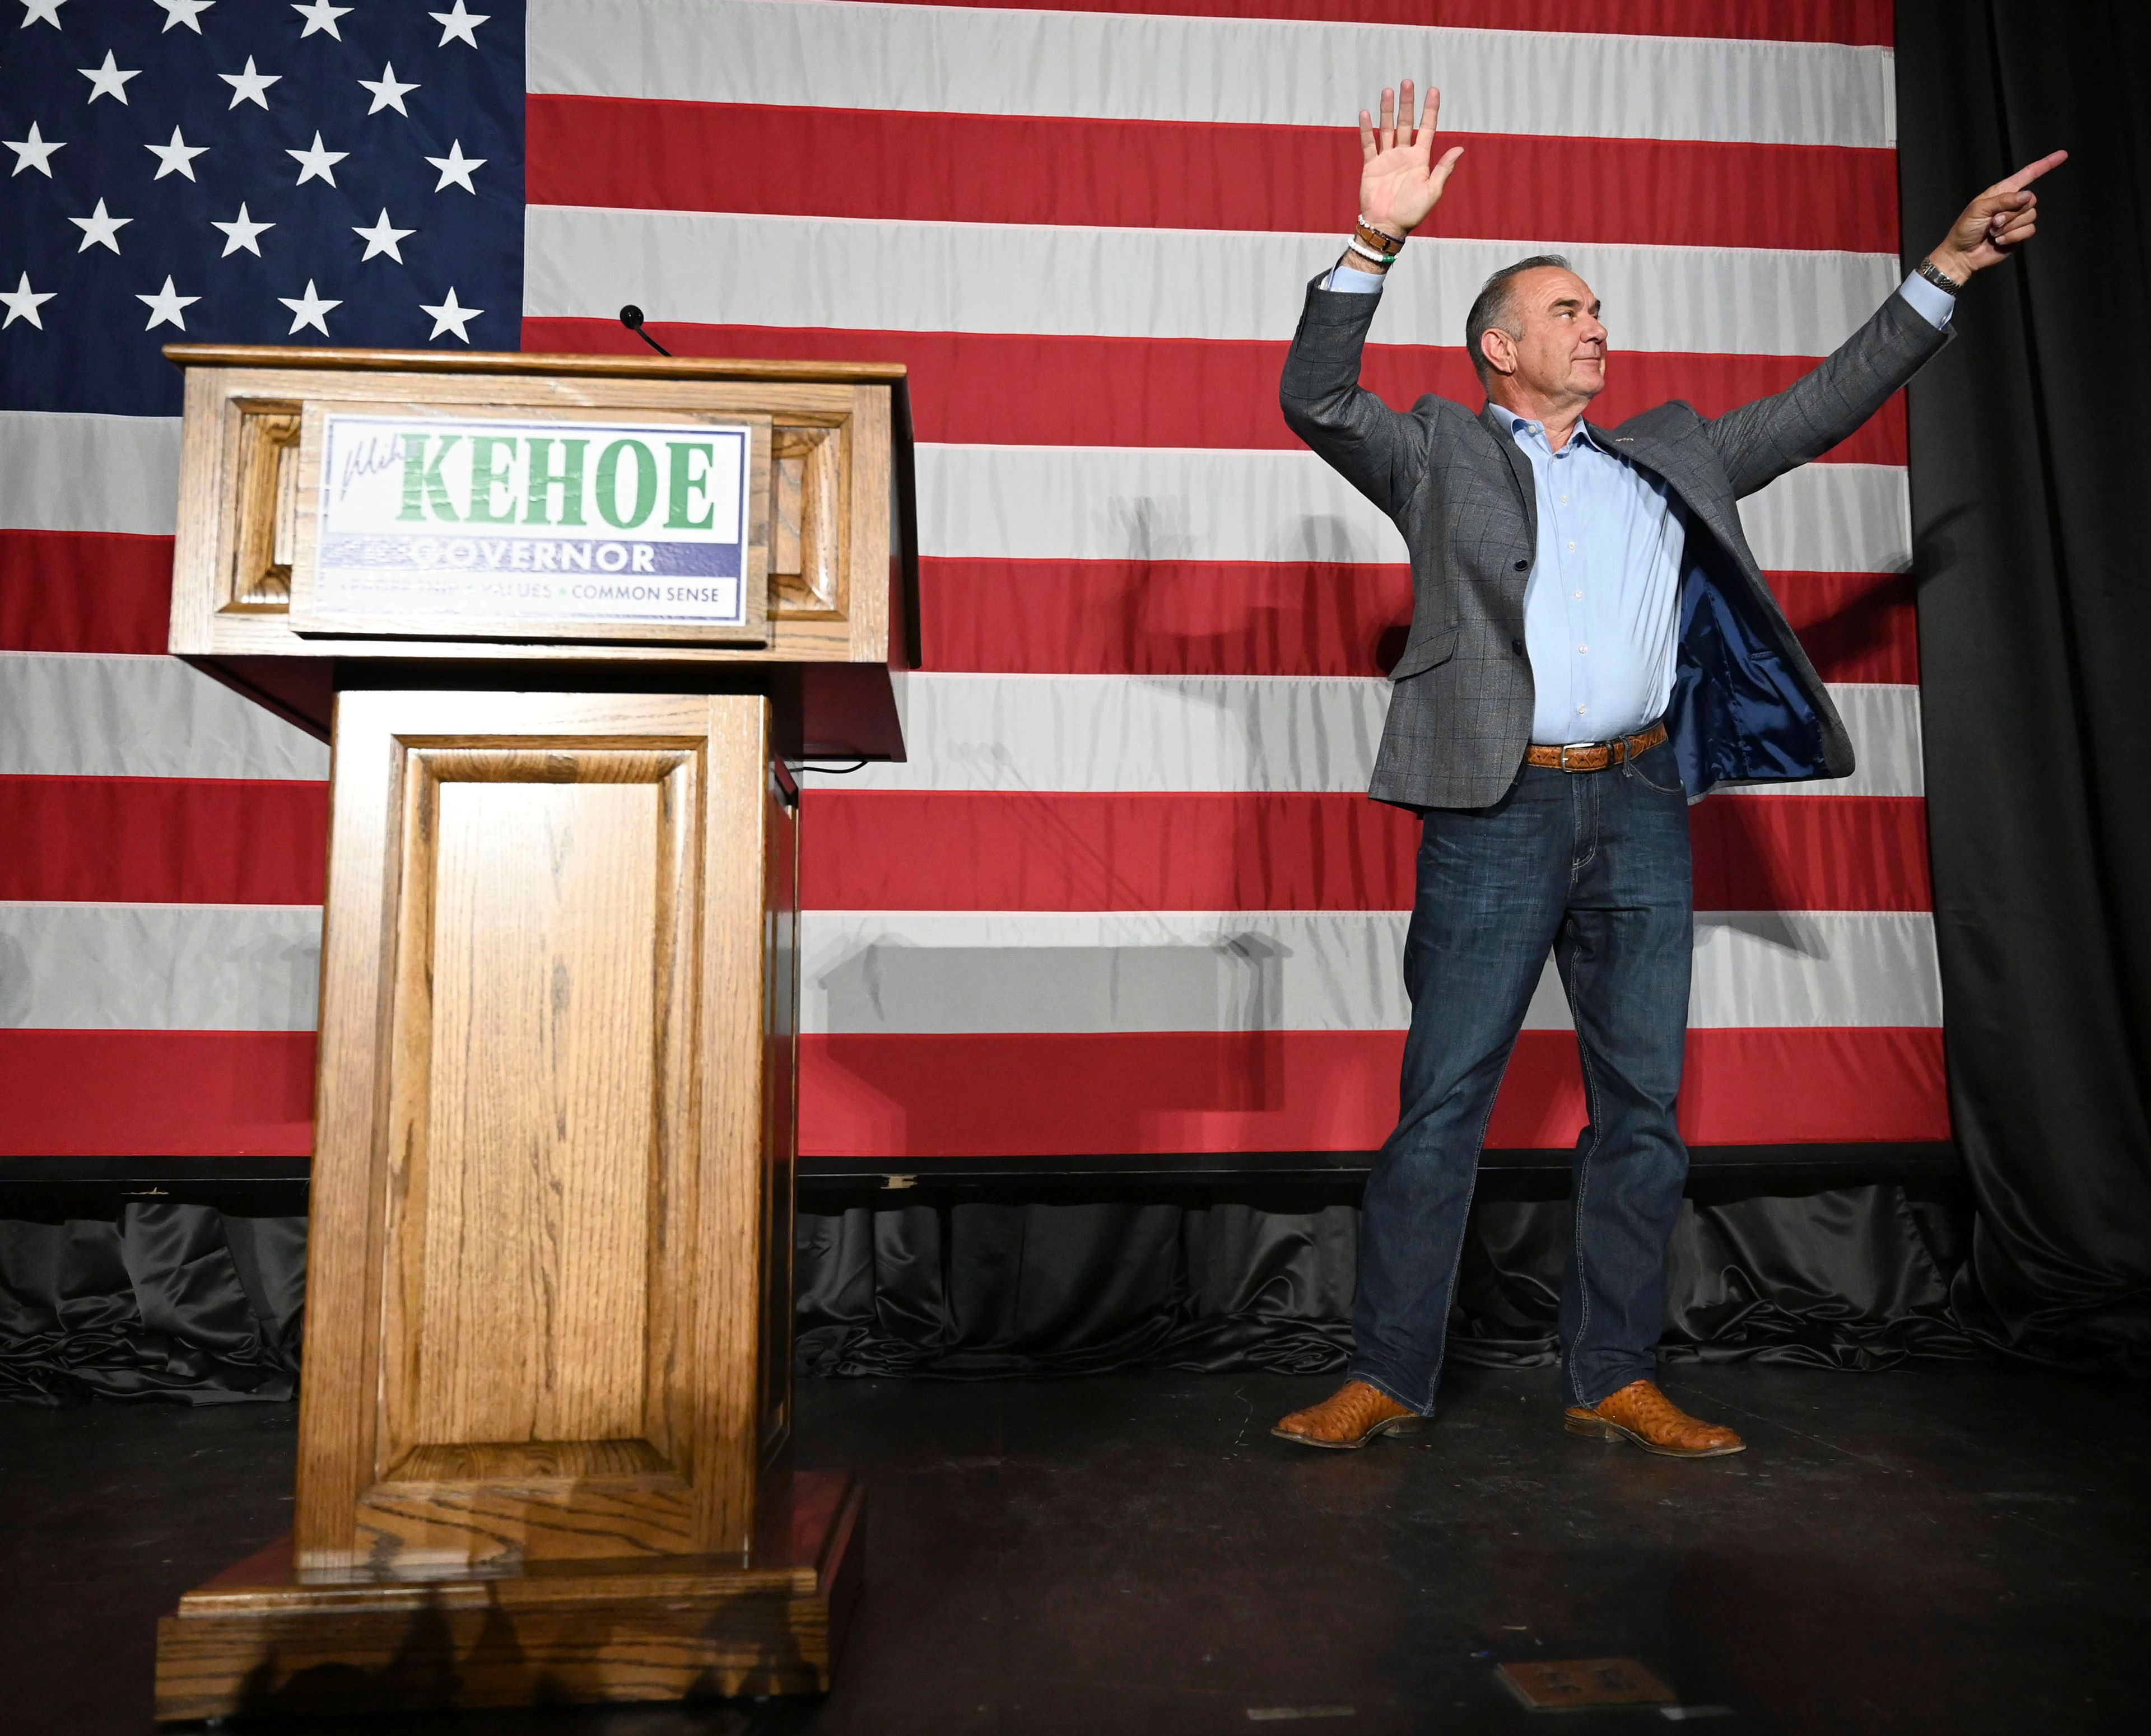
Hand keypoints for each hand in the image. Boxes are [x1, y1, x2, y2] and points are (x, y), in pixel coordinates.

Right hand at [1357, 80, 1463, 239]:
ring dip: (1388, 110)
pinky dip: (1366, 129)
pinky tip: (1366, 113)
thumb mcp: (1433, 191)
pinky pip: (1369, 144)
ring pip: (1388, 128)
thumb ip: (1443, 169)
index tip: (1433, 91)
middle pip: (1407, 123)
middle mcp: (1404, 155)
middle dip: (1407, 103)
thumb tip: (1460, 148)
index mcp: (1420, 159)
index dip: (1430, 110)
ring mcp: (1387, 159)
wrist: (1386, 226)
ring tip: (1388, 91)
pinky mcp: (1371, 166)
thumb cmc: (1412, 212)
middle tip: (1407, 82)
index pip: (1427, 128)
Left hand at [1928, 149, 2066, 282]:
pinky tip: (1999, 241)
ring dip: (2010, 226)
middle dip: (2011, 213)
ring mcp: (2017, 220)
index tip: (2063, 154)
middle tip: (1992, 222)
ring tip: (1993, 232)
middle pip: (2031, 200)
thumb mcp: (1979, 209)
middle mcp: (2013, 204)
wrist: (1961, 255)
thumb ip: (2004, 200)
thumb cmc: (1965, 229)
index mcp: (2003, 192)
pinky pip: (2029, 231)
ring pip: (2031, 216)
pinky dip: (2013, 237)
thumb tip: (2029, 195)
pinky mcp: (2019, 235)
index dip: (2046, 164)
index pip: (2028, 175)